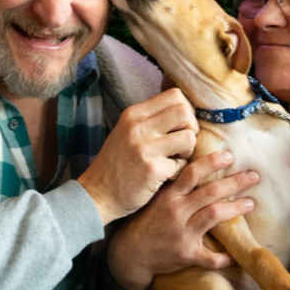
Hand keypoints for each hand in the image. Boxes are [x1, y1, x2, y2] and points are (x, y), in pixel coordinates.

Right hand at [77, 88, 197, 225]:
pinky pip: (182, 164)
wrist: (98, 193)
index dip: (186, 110)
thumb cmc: (117, 163)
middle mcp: (138, 126)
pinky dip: (178, 171)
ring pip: (189, 136)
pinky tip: (165, 175)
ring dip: (188, 150)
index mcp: (134, 114)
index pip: (175, 95)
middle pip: (184, 111)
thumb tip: (185, 110)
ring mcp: (145, 147)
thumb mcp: (127, 131)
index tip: (180, 126)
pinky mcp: (152, 169)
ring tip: (175, 159)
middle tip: (182, 144)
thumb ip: (151, 119)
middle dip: (191, 128)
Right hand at [106, 150, 259, 289]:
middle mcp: (177, 212)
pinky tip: (235, 254)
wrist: (131, 253)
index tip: (230, 155)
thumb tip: (199, 166)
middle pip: (209, 192)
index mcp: (169, 196)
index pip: (191, 173)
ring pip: (214, 216)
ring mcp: (183, 234)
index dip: (211, 162)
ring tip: (250, 203)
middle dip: (234, 182)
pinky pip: (210, 257)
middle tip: (254, 175)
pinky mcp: (187, 254)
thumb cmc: (147, 222)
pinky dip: (224, 257)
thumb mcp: (156, 199)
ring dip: (235, 209)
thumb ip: (176, 186)